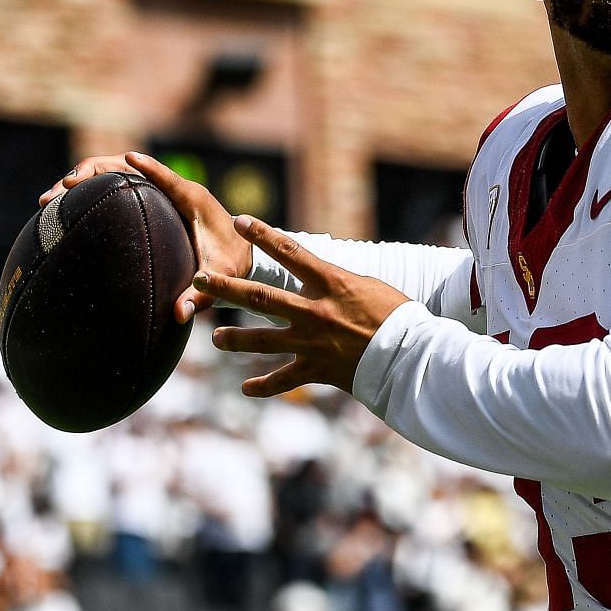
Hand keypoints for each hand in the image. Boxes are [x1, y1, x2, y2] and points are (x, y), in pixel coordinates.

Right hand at [40, 151, 251, 321]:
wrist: (242, 253)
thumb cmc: (234, 262)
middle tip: (60, 189)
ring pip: (114, 174)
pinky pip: (115, 188)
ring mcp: (157, 192)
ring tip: (48, 200)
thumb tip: (179, 315)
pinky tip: (63, 210)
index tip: (123, 158)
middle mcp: (171, 188)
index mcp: (191, 197)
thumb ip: (202, 294)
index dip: (143, 166)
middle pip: (125, 167)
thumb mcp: (222, 277)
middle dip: (89, 172)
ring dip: (81, 180)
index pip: (163, 175)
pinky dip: (88, 192)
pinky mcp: (149, 201)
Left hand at [202, 216, 410, 396]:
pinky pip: (283, 379)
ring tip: (215, 337)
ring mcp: (313, 342)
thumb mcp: (368, 287)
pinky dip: (263, 385)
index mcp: (331, 284)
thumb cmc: (398, 316)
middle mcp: (315, 312)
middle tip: (199, 278)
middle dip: (227, 288)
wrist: (411, 356)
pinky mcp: (317, 369)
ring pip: (263, 340)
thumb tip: (320, 276)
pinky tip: (245, 388)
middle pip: (261, 298)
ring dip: (235, 339)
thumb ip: (337, 282)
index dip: (263, 235)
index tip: (239, 221)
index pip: (291, 253)